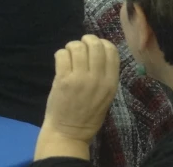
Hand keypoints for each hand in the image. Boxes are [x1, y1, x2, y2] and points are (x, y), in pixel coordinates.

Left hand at [36, 35, 118, 157]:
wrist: (69, 132)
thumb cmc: (88, 115)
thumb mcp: (106, 96)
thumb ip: (104, 75)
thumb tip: (98, 51)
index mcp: (111, 83)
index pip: (111, 50)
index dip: (102, 43)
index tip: (94, 47)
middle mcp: (98, 78)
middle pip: (95, 45)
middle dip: (86, 40)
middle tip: (79, 47)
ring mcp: (80, 78)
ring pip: (77, 47)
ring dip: (71, 47)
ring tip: (69, 55)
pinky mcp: (63, 80)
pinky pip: (62, 54)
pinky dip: (60, 54)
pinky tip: (61, 61)